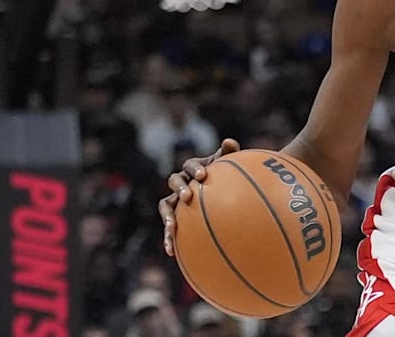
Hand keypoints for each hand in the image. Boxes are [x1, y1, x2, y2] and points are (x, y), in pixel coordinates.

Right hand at [158, 138, 240, 255]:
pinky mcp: (174, 216)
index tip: (204, 175)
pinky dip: (168, 238)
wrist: (219, 195)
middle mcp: (181, 181)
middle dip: (180, 188)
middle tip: (188, 196)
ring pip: (165, 205)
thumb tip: (230, 141)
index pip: (191, 164)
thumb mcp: (229, 166)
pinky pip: (169, 227)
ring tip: (171, 228)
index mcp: (194, 168)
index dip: (195, 169)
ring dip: (167, 216)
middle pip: (174, 181)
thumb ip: (229, 154)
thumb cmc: (226, 178)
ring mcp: (175, 199)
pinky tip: (171, 252)